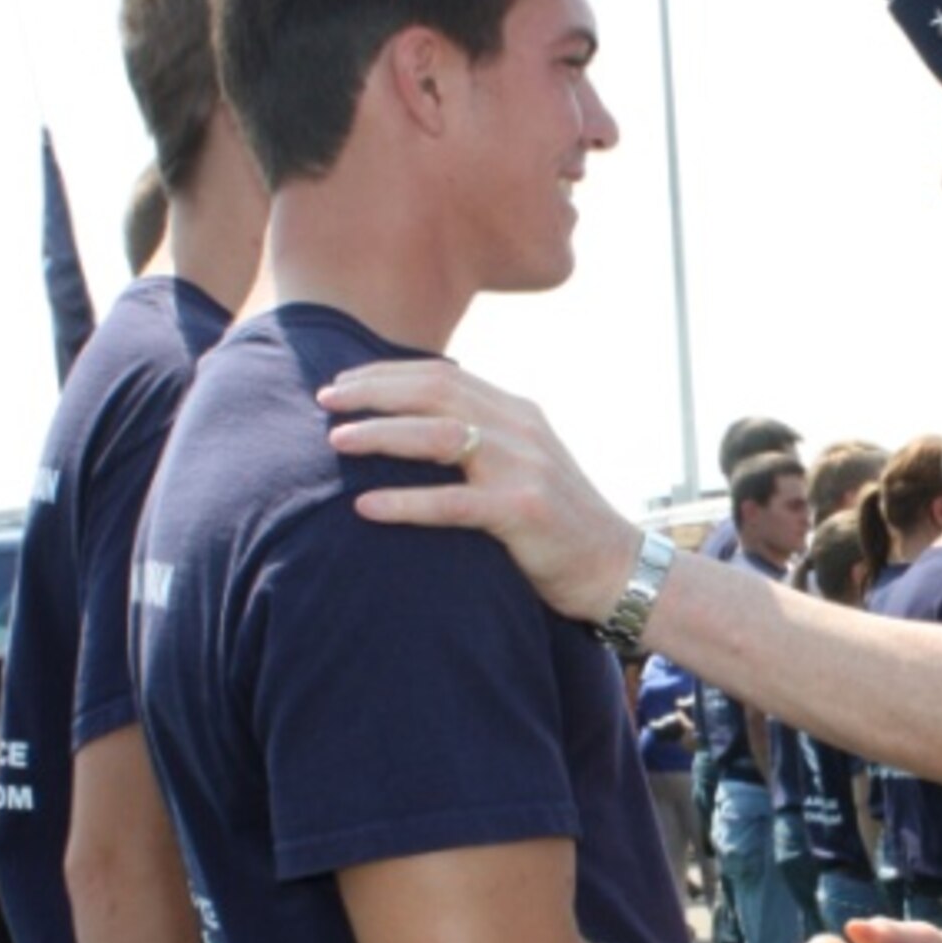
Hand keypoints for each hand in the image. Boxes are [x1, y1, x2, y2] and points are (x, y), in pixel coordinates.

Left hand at [319, 361, 638, 624]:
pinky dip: (404, 502)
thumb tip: (416, 428)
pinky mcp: (523, 512)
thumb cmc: (559, 524)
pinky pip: (452, 503)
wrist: (617, 568)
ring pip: (438, 436)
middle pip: (434, 393)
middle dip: (372, 393)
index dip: (386, 374)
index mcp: (517, 413)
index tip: (341, 384)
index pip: (442, 375)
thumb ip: (482, 440)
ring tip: (336, 442)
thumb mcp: (524, 465)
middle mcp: (521, 429)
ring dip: (381, 435)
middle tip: (324, 402)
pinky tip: (365, 507)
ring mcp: (525, 468)